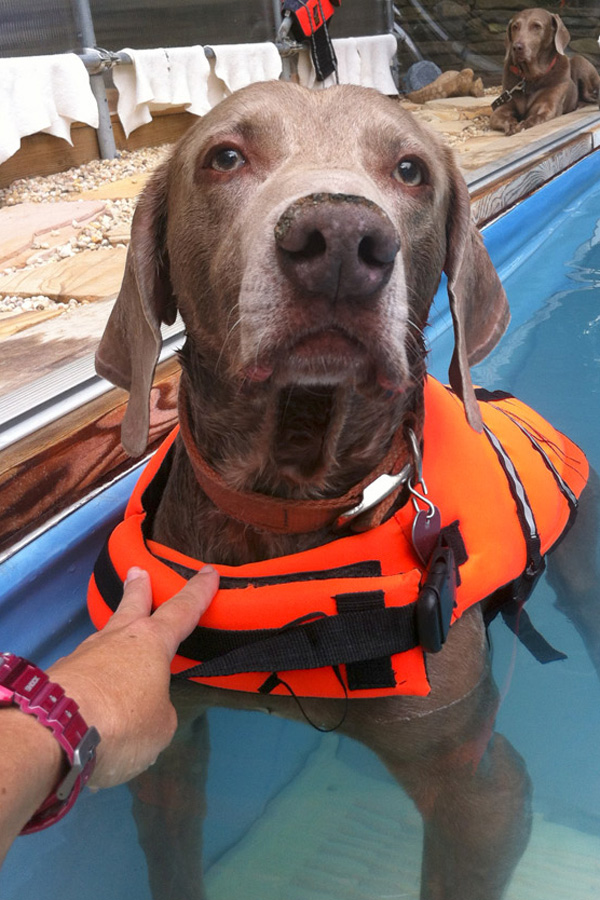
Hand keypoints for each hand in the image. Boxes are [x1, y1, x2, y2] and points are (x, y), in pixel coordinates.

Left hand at [48, 566, 218, 787]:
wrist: (55, 730)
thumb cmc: (123, 720)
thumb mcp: (160, 725)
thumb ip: (158, 709)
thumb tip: (142, 707)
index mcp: (151, 642)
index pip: (182, 610)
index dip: (198, 591)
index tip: (208, 571)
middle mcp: (117, 639)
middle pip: (131, 606)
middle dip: (138, 589)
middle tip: (136, 571)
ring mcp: (84, 654)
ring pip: (104, 639)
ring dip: (112, 638)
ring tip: (115, 650)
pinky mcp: (59, 676)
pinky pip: (84, 671)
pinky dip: (91, 676)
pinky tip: (88, 693)